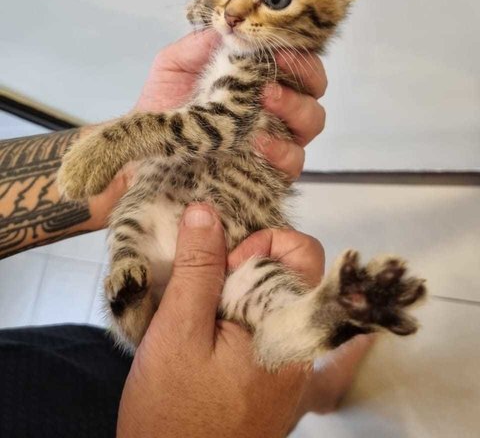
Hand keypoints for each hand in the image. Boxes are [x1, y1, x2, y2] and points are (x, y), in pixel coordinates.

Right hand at [117, 203, 325, 437]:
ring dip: (240, 287)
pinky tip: (212, 323)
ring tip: (200, 299)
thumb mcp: (178, 331)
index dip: (259, 243)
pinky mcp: (276, 381)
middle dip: (247, 261)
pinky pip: (269, 326)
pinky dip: (242, 313)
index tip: (220, 263)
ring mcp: (293, 366)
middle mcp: (303, 346)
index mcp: (289, 328)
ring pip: (278, 298)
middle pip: (291, 272)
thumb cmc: (173, 413)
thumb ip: (197, 269)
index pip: (301, 251)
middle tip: (204, 279)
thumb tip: (206, 211)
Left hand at [135, 31, 326, 179]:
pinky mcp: (271, 170)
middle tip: (273, 75)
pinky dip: (281, 150)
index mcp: (261, 75)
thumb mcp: (175, 65)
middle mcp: (278, 105)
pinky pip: (293, 160)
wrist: (147, 146)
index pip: (296, 58)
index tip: (279, 49)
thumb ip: (201, 44)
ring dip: (294, 109)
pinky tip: (260, 142)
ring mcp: (278, 137)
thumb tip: (228, 25)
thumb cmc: (166, 103)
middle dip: (303, 78)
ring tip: (265, 104)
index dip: (297, 52)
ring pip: (311, 121)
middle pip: (314, 89)